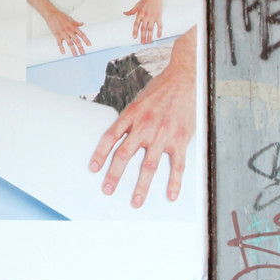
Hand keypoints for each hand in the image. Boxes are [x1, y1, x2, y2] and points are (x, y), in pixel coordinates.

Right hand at [41, 5, 90, 55]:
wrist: (52, 14)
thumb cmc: (61, 16)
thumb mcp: (71, 19)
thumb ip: (77, 23)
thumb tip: (82, 24)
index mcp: (74, 27)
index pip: (82, 35)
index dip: (86, 40)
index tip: (89, 45)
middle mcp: (70, 31)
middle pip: (77, 41)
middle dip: (81, 48)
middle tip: (83, 53)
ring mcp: (63, 33)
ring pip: (70, 43)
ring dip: (73, 50)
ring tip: (75, 55)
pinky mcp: (57, 35)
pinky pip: (60, 43)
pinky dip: (61, 48)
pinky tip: (63, 52)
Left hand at [90, 38, 195, 207]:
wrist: (185, 78)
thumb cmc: (160, 89)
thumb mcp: (138, 101)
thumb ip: (129, 120)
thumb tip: (117, 138)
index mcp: (131, 115)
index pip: (110, 137)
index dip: (100, 154)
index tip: (93, 169)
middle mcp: (144, 126)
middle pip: (125, 155)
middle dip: (114, 175)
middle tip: (107, 190)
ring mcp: (163, 134)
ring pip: (149, 166)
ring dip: (142, 186)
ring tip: (136, 201)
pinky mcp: (180, 139)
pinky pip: (177, 165)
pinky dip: (174, 182)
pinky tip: (170, 195)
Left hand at [124, 0, 164, 43]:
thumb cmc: (145, 0)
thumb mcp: (136, 5)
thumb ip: (131, 11)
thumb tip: (124, 13)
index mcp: (140, 14)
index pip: (136, 25)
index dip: (135, 31)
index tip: (134, 38)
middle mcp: (145, 16)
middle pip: (143, 29)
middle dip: (143, 37)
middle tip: (142, 43)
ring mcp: (152, 17)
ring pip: (151, 29)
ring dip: (150, 36)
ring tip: (149, 42)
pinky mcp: (158, 16)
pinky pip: (159, 25)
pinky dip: (159, 31)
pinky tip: (158, 36)